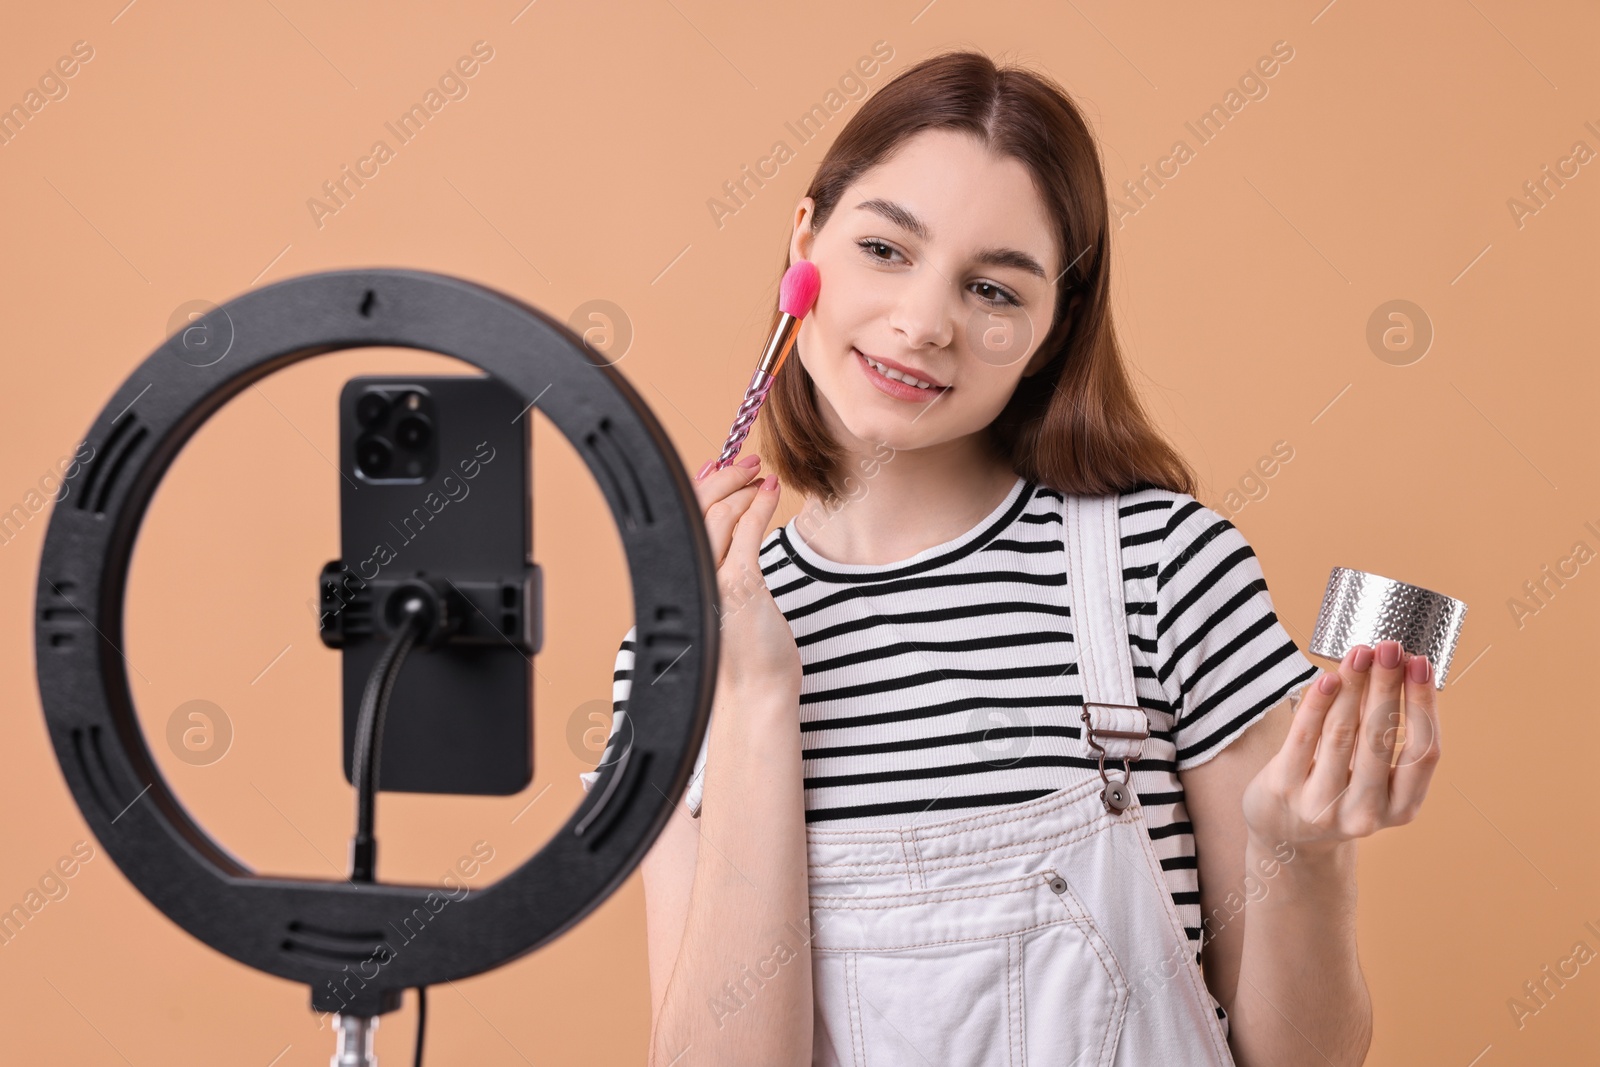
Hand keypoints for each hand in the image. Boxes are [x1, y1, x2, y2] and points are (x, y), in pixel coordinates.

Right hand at [692, 453, 801, 695]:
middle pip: (693, 509)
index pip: (679, 516)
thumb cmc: (745, 648)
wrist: (756, 693)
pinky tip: (772, 493)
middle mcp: (687, 577)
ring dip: (742, 487)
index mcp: (678, 579)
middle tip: (747, 461)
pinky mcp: (739, 588)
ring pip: (716, 515)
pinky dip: (759, 506)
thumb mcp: (723, 599)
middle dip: (722, 477)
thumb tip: (724, 517)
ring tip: (762, 475)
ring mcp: (710, 582)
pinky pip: (746, 533)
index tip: (718, 465)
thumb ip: (717, 562)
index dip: (699, 485)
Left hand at [1241, 640, 1441, 855]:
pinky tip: (1328, 677)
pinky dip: (1318, 704)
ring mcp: (1323, 805)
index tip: (1420, 664)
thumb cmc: (1337, 789)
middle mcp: (1367, 813)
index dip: (1423, 704)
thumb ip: (1381, 729)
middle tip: (1389, 647)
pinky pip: (1303, 737)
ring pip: (1342, 734)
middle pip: (1381, 738)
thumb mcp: (1370, 773)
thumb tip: (1391, 665)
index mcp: (1402, 808)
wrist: (1285, 834)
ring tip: (1359, 653)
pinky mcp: (1285, 790)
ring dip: (1352, 686)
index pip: (1424, 752)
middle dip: (1386, 686)